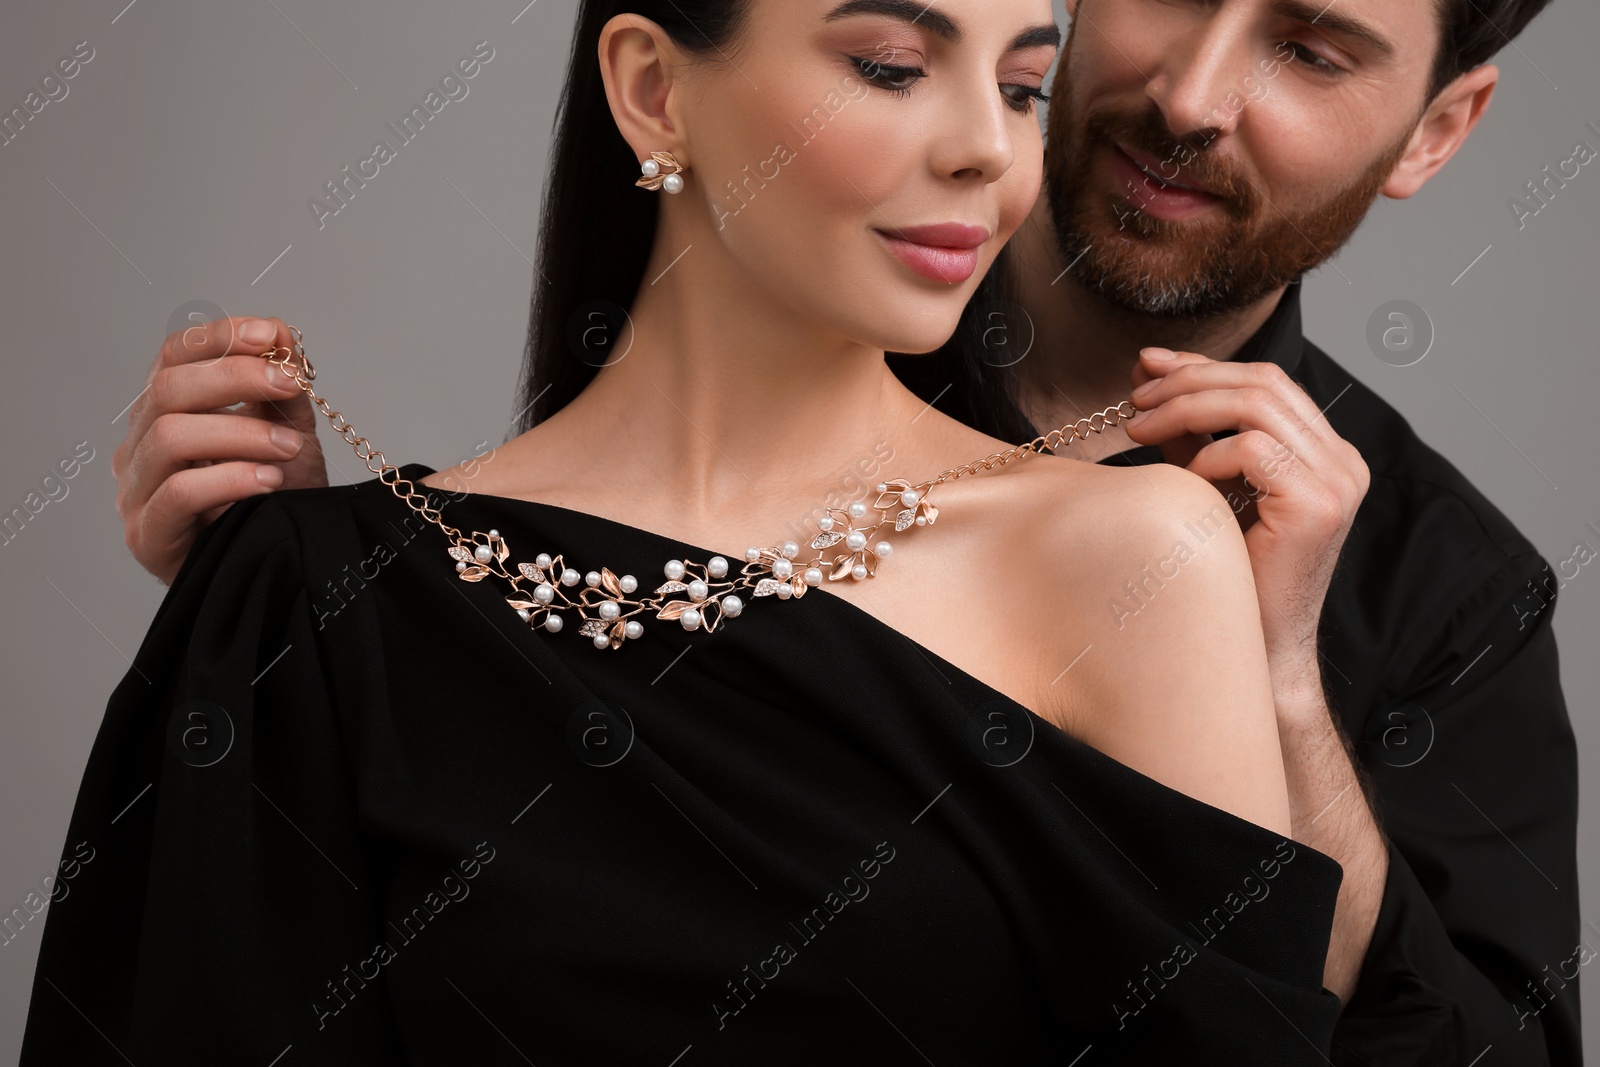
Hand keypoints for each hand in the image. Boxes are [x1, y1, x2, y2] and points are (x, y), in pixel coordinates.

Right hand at [113, 316, 329, 585]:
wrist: (279, 566)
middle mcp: (139, 446)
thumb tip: (279, 331)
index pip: (173, 357)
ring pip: (168, 437)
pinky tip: (269, 480)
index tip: (269, 336)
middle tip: (291, 384)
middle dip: (235, 377)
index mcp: (166, 413)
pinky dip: (230, 478)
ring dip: (240, 433)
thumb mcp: (285, 434)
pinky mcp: (148, 535)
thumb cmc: (273, 503)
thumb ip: (279, 388)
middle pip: (166, 390)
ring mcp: (136, 492)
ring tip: (290, 447)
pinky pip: (179, 493)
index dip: (218, 337)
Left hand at [1122, 348, 1369, 703]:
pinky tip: (1182, 481)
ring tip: (1138, 429)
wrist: (1254, 651)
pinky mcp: (1318, 506)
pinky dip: (1208, 457)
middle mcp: (1343, 461)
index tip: (1147, 367)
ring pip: (1257, 404)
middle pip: (1264, 381)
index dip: (1204, 366)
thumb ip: (1191, 430)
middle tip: (1134, 398)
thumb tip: (1149, 367)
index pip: (1266, 381)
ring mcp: (1338, 482)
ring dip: (1187, 408)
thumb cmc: (1228, 574)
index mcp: (1326, 452)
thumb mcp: (1208, 485)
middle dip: (1190, 380)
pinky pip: (1253, 450)